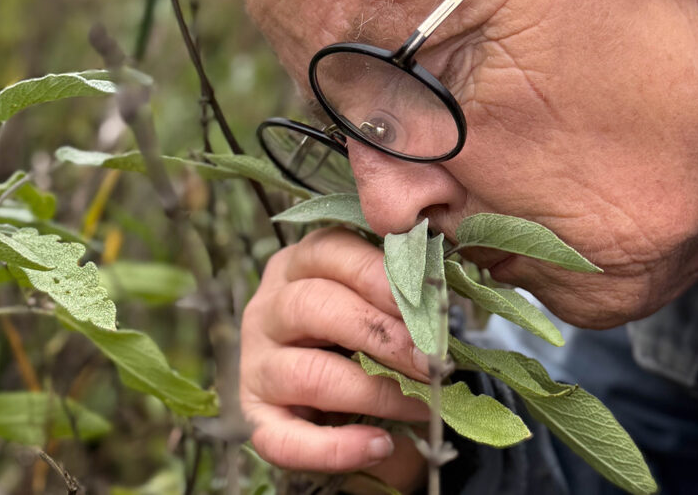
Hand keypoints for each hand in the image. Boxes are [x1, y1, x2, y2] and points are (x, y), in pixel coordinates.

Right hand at [241, 227, 429, 487]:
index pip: (328, 249)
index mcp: (298, 266)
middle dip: (381, 333)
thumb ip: (399, 299)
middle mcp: (267, 310)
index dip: (378, 274)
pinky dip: (337, 448)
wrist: (347, 399)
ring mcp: (256, 365)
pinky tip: (379, 446)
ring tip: (420, 405)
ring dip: (372, 391)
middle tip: (430, 360)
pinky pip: (285, 439)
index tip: (427, 300)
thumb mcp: (378, 305)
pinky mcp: (258, 418)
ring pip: (305, 372)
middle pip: (312, 304)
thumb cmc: (367, 338)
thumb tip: (441, 310)